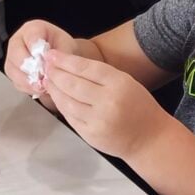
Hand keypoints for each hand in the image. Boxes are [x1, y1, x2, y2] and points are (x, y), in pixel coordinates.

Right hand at [4, 19, 78, 96]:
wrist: (61, 59)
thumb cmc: (62, 48)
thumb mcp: (67, 46)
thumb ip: (60, 54)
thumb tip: (51, 66)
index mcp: (32, 29)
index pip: (31, 38)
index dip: (39, 52)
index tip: (46, 62)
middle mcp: (18, 41)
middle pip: (17, 55)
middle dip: (32, 69)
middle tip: (44, 77)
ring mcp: (12, 57)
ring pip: (13, 71)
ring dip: (29, 81)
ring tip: (44, 85)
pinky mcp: (12, 72)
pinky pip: (16, 82)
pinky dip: (28, 88)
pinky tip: (40, 88)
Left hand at [44, 48, 162, 160]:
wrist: (149, 139)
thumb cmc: (138, 106)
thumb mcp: (126, 82)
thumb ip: (100, 75)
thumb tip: (69, 64)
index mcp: (118, 84)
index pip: (86, 68)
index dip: (65, 60)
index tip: (51, 54)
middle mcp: (108, 102)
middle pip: (73, 84)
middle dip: (55, 73)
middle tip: (44, 65)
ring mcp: (98, 121)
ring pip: (67, 101)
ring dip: (54, 89)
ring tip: (47, 80)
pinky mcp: (90, 135)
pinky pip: (70, 116)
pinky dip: (61, 105)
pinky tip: (57, 96)